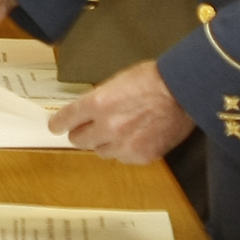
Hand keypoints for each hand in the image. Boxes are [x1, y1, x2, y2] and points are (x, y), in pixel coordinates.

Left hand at [51, 60, 195, 162]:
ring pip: (100, 152)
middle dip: (81, 133)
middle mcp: (108, 126)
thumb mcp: (116, 82)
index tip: (56, 126)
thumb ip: (98, 99)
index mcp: (98, 103)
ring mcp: (125, 144)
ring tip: (119, 130)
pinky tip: (135, 137)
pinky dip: (125, 151)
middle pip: (78, 140)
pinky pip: (122, 159)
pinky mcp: (141, 156)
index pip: (65, 119)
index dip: (58, 123)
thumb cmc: (152, 80)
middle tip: (89, 128)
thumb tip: (85, 112)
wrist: (183, 92)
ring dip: (104, 143)